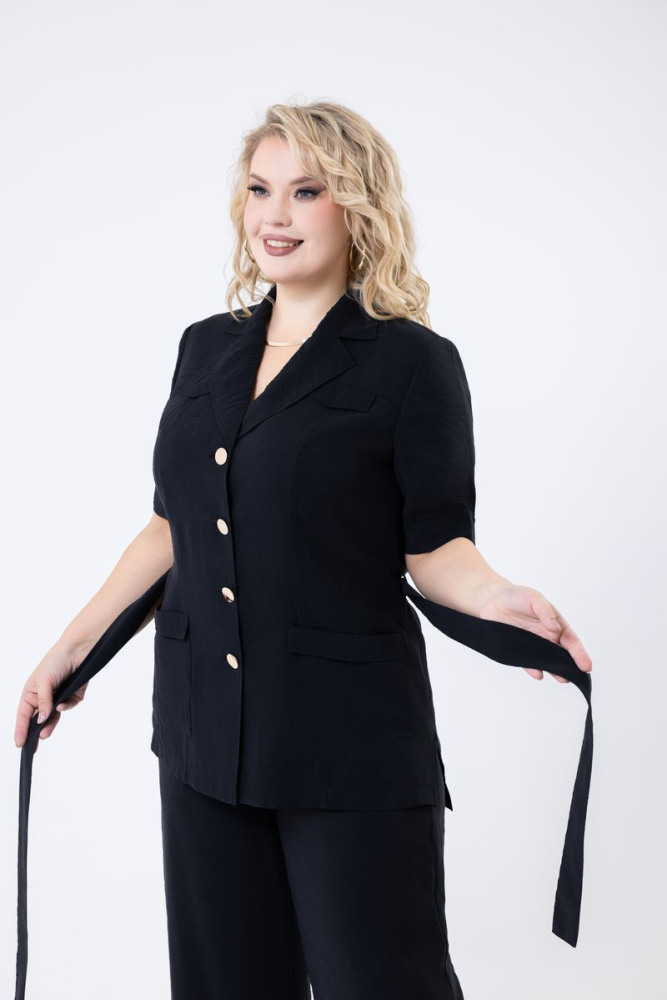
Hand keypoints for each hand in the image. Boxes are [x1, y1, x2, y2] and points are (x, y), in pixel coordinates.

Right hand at [14, 642, 90, 748]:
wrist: (79, 649)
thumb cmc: (56, 660)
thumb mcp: (43, 681)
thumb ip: (42, 702)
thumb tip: (41, 720)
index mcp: (31, 692)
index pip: (23, 714)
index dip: (20, 729)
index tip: (19, 744)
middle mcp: (44, 696)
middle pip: (38, 719)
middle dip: (35, 732)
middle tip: (33, 747)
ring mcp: (58, 696)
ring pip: (54, 717)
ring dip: (51, 724)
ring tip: (46, 733)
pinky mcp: (73, 695)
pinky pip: (69, 706)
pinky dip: (66, 706)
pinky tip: (62, 706)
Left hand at [478, 584, 592, 682]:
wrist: (490, 601)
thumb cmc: (516, 596)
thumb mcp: (533, 598)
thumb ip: (545, 611)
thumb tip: (555, 627)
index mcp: (555, 624)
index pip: (570, 641)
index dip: (579, 653)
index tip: (586, 666)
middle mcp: (546, 637)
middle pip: (562, 655)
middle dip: (570, 666)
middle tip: (577, 677)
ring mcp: (532, 646)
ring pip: (547, 661)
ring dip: (555, 671)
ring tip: (562, 679)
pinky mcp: (517, 650)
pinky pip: (527, 662)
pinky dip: (533, 669)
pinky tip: (538, 674)